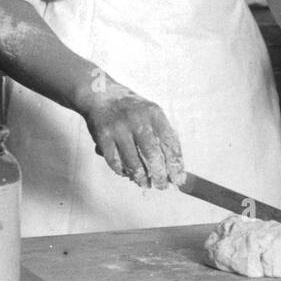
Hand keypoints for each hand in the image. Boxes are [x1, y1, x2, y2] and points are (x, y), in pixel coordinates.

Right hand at [76, 72, 185, 188]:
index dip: (176, 164)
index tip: (179, 178)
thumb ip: (162, 134)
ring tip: (146, 184)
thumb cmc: (130, 108)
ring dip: (141, 178)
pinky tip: (128, 174)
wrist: (100, 95)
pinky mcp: (103, 138)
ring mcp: (119, 129)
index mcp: (154, 113)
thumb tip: (174, 164)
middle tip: (162, 186)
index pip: (170, 143)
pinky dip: (123, 172)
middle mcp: (137, 120)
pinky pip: (115, 163)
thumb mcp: (151, 113)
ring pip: (133, 163)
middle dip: (160, 176)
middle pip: (153, 155)